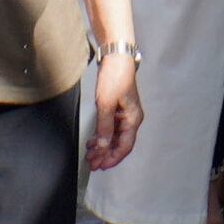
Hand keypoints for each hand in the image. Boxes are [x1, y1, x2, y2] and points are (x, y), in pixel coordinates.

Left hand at [85, 51, 142, 171]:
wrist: (115, 58)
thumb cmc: (115, 77)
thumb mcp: (106, 104)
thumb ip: (105, 127)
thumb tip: (104, 146)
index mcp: (133, 119)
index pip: (125, 146)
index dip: (113, 158)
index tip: (101, 165)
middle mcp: (131, 119)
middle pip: (120, 144)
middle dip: (106, 155)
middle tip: (92, 163)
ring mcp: (125, 114)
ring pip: (114, 137)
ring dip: (103, 147)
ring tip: (90, 154)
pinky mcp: (117, 109)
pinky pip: (111, 128)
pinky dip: (102, 136)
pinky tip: (93, 141)